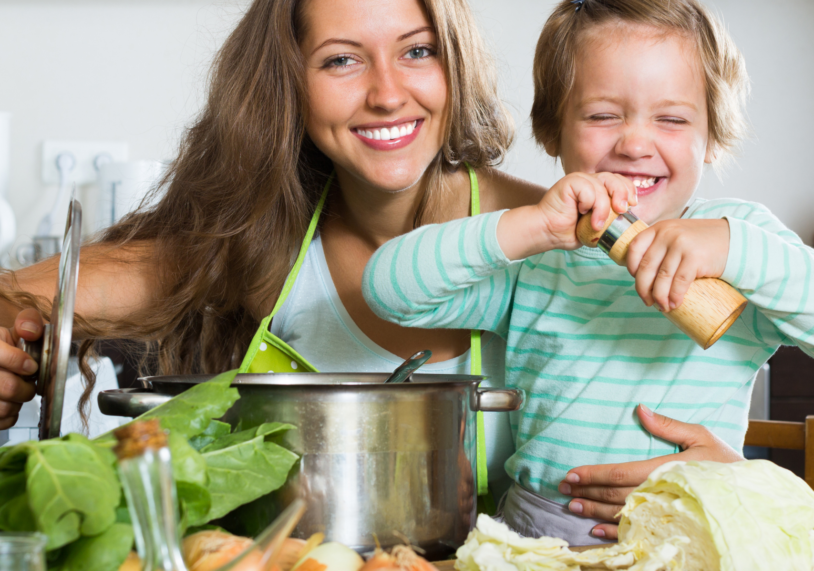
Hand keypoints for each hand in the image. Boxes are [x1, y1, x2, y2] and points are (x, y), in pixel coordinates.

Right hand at [0, 309, 43, 428]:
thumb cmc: (6, 350)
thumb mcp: (15, 331)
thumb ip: (28, 322)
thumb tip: (32, 331)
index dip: (19, 361)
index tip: (31, 366)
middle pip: (8, 387)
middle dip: (25, 387)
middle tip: (28, 383)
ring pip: (4, 408)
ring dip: (17, 403)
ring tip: (17, 393)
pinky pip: (2, 422)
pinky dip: (10, 416)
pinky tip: (8, 403)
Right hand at [498, 172, 635, 259]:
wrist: (547, 232)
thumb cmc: (568, 230)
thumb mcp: (597, 226)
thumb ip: (611, 220)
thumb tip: (629, 222)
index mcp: (598, 189)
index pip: (620, 182)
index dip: (629, 191)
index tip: (631, 206)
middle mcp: (590, 181)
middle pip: (615, 179)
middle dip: (622, 194)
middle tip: (622, 210)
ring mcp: (579, 180)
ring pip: (602, 186)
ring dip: (603, 208)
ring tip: (596, 224)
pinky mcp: (569, 181)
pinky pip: (588, 189)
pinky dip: (588, 203)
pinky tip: (580, 212)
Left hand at [558, 404, 743, 539]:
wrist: (752, 498)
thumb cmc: (725, 463)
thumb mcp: (701, 437)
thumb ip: (668, 425)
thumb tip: (640, 409)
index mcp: (665, 469)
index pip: (621, 473)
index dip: (594, 474)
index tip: (572, 473)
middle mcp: (661, 494)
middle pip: (615, 495)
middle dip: (586, 493)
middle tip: (563, 490)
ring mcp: (664, 513)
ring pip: (621, 515)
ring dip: (594, 512)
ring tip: (572, 507)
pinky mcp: (669, 527)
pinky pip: (637, 533)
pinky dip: (614, 532)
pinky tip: (596, 530)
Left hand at [626, 218, 729, 311]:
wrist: (734, 239)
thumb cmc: (702, 241)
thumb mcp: (677, 235)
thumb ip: (661, 246)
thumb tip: (642, 274)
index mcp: (659, 228)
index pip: (634, 248)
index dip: (631, 267)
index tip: (635, 279)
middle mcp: (667, 234)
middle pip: (646, 267)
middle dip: (643, 289)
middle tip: (647, 301)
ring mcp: (681, 245)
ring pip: (662, 278)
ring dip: (659, 297)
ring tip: (662, 306)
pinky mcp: (695, 258)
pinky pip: (679, 282)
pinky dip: (674, 296)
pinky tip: (674, 304)